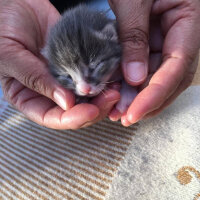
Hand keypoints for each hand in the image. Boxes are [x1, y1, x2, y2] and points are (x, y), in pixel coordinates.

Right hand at [0, 0, 118, 128]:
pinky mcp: (76, 64)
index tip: (91, 110)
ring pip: (87, 96)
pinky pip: (91, 75)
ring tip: (117, 89)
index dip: (73, 119)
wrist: (14, 4)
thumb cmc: (2, 28)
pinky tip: (114, 76)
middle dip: (95, 108)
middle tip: (112, 97)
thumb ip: (36, 80)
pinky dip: (103, 78)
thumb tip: (66, 102)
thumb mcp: (11, 55)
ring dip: (103, 95)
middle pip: (75, 110)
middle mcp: (49, 92)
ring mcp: (65, 79)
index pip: (53, 118)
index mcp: (30, 97)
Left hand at [108, 0, 199, 125]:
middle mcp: (180, 35)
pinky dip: (131, 86)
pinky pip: (144, 70)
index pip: (177, 65)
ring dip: (138, 99)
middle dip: (147, 102)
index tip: (135, 112)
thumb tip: (135, 78)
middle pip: (170, 78)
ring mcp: (165, 42)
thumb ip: (134, 36)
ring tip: (118, 113)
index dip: (156, 93)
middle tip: (125, 117)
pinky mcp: (149, 45)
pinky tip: (118, 96)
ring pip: (157, 78)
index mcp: (188, 18)